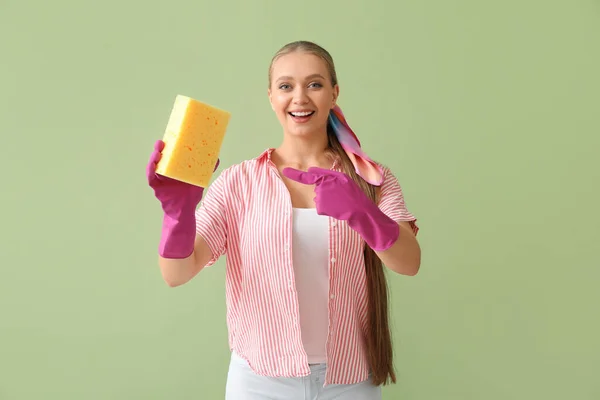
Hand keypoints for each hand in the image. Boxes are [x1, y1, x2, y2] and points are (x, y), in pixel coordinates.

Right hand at [146, 140, 213, 214]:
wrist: (185, 210)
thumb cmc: (190, 194)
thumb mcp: (200, 179)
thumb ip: (207, 169)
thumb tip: (217, 158)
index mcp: (175, 167)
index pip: (170, 154)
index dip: (169, 145)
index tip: (171, 136)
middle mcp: (165, 171)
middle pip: (160, 157)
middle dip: (160, 149)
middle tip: (162, 142)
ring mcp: (160, 179)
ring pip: (154, 165)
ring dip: (154, 157)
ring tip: (157, 151)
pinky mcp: (157, 187)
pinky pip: (151, 178)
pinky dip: (150, 170)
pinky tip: (153, 164)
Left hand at [282, 167, 398, 250]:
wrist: (364, 213)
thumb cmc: (357, 199)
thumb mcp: (347, 183)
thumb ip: (330, 176)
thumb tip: (311, 171)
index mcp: (335, 175)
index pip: (313, 175)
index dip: (297, 174)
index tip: (285, 170)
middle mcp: (328, 183)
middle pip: (318, 190)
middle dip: (327, 196)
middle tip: (341, 201)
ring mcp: (324, 194)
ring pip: (320, 200)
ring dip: (329, 204)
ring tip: (342, 205)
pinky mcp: (323, 205)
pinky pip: (322, 209)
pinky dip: (328, 211)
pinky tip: (339, 211)